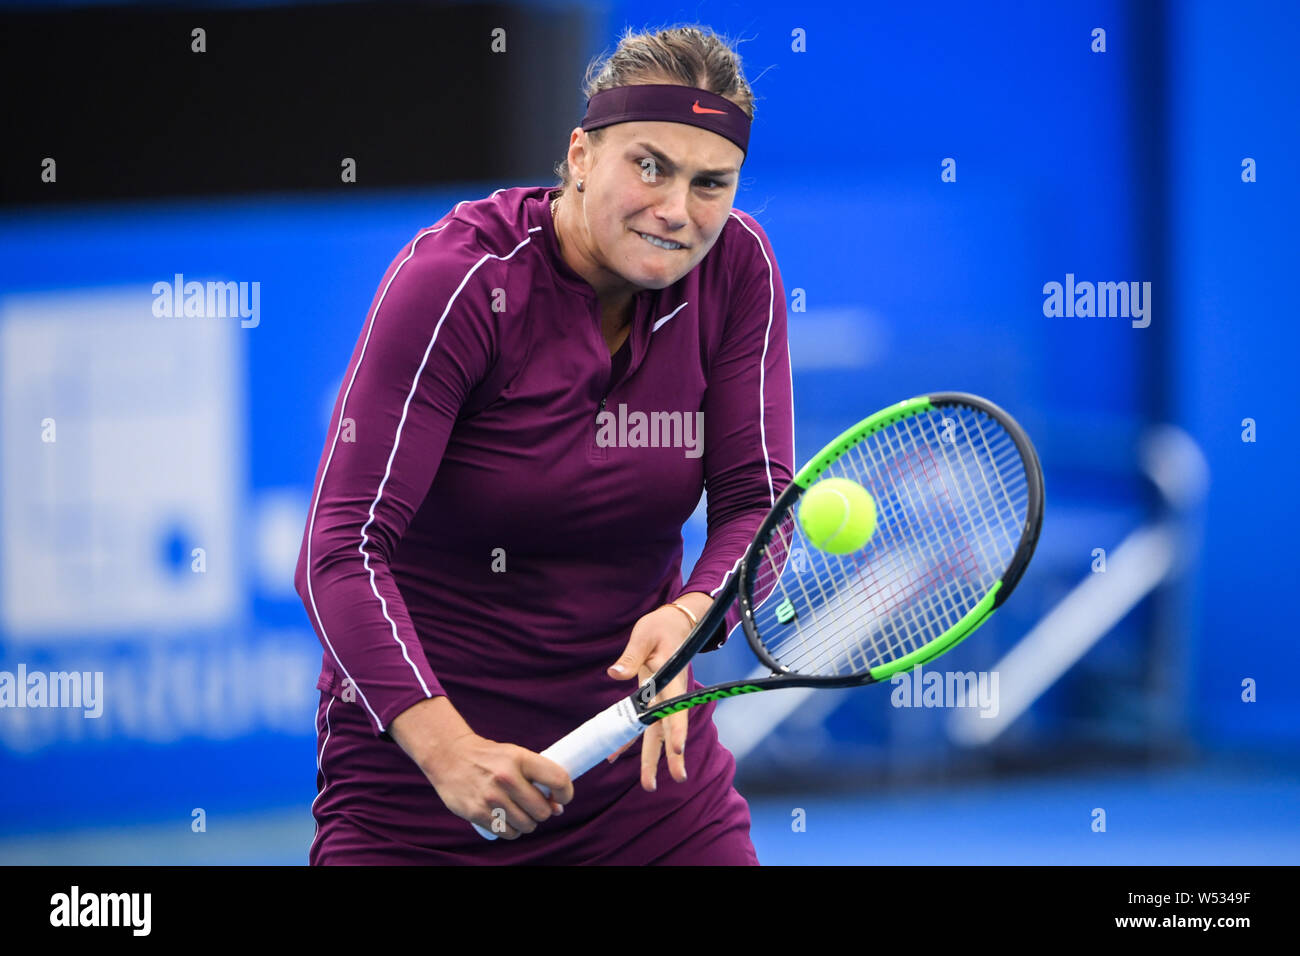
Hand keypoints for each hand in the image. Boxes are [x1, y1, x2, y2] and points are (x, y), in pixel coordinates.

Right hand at [390, 696, 573, 839]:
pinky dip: (510, 831)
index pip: (558, 779)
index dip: (566, 793)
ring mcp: (491, 797)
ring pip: (526, 826)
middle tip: (534, 806)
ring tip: (518, 812)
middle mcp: (506, 777)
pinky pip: (507, 833)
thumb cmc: (489, 758)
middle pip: (543, 811)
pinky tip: (505, 819)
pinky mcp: (477, 813)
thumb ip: (537, 778)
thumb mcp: (515, 756)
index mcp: (520, 758)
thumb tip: (558, 809)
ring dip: (526, 823)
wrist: (449, 756)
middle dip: (542, 812)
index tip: (561, 798)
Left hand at [604, 595, 710, 790]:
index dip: (676, 728)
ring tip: (649, 784)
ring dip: (652, 757)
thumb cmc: (661, 626)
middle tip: (678, 778)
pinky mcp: (651, 697)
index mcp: (671, 677)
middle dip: (672, 754)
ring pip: (656, 731)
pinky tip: (615, 754)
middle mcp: (670, 692)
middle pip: (669, 727)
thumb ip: (631, 655)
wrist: (674, 623)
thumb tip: (615, 674)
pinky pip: (641, 722)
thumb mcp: (644, 635)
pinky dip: (628, 738)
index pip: (675, 707)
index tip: (677, 748)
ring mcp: (661, 697)